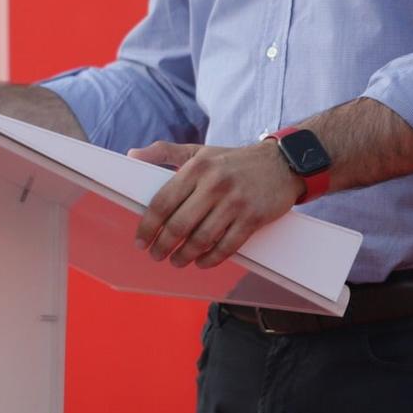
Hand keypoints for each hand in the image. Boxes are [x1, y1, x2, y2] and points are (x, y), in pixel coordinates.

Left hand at [128, 140, 304, 268]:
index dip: (148, 225)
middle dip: (163, 246)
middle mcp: (214, 185)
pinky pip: (227, 246)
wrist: (281, 163)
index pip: (163, 202)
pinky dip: (211, 259)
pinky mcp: (253, 218)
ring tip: (177, 261)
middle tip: (157, 255)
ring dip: (185, 256)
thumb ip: (163, 152)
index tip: (141, 240)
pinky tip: (201, 262)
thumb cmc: (233, 160)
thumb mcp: (197, 151)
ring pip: (202, 239)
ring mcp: (234, 203)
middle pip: (179, 224)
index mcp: (196, 168)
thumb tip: (131, 155)